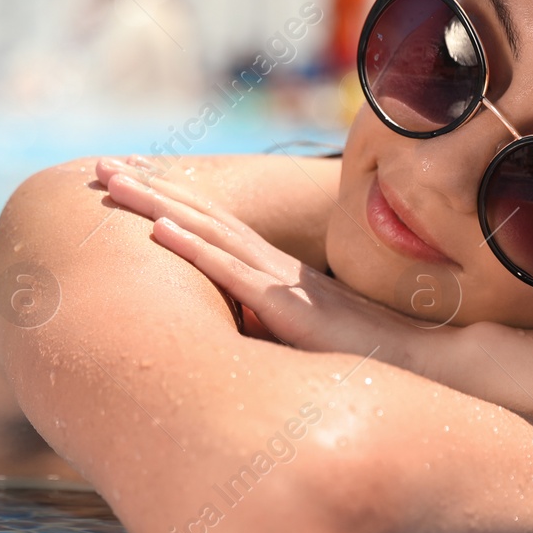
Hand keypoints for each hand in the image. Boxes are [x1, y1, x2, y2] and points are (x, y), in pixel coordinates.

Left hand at [94, 157, 436, 369]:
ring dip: (156, 203)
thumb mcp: (309, 345)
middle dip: (151, 188)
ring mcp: (281, 283)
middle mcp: (275, 267)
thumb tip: (240, 340)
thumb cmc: (374, 364)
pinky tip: (158, 229)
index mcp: (279, 273)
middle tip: (103, 165)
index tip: (133, 181)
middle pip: (202, 215)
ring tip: (114, 182)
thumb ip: (276, 335)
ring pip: (206, 231)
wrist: (430, 367)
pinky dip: (192, 247)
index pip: (216, 226)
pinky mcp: (287, 308)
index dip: (172, 200)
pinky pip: (231, 271)